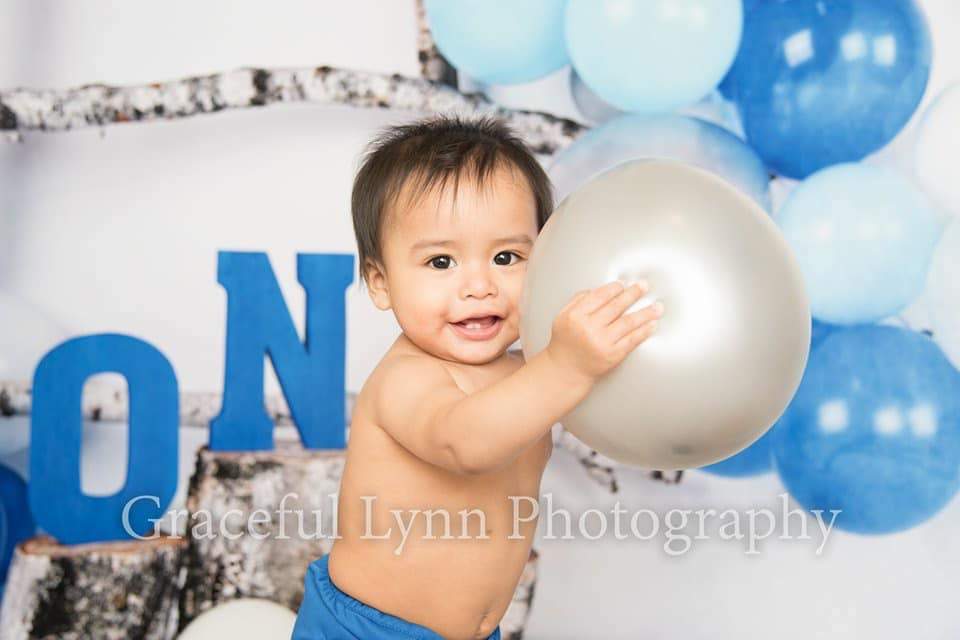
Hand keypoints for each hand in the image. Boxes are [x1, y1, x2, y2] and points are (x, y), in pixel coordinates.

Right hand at [545, 280, 662, 381]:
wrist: (566, 370)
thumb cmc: (565, 343)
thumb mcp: (562, 317)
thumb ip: (578, 300)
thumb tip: (598, 289)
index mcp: (576, 316)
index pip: (599, 296)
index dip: (614, 288)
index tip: (623, 284)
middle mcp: (589, 328)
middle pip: (616, 306)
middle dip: (633, 294)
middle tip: (643, 286)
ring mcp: (602, 342)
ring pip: (628, 322)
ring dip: (645, 313)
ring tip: (657, 307)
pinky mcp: (613, 355)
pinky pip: (632, 340)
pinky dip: (644, 331)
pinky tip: (652, 324)